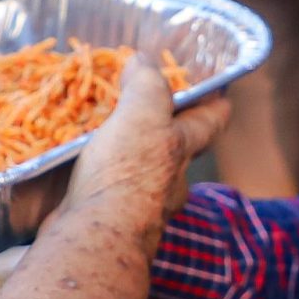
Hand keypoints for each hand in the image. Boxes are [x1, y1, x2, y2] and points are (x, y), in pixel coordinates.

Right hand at [60, 60, 226, 250]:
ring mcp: (138, 205)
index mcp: (180, 151)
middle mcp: (166, 183)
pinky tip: (76, 166)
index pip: (210, 123)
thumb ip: (146, 87)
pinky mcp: (106, 219)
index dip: (217, 105)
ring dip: (126, 156)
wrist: (93, 237)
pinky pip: (105, 190)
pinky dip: (95, 176)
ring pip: (140, 173)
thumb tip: (143, 61)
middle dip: (167, 132)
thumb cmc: (126, 176)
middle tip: (149, 109)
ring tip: (103, 133)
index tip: (222, 94)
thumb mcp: (142, 117)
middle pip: (176, 151)